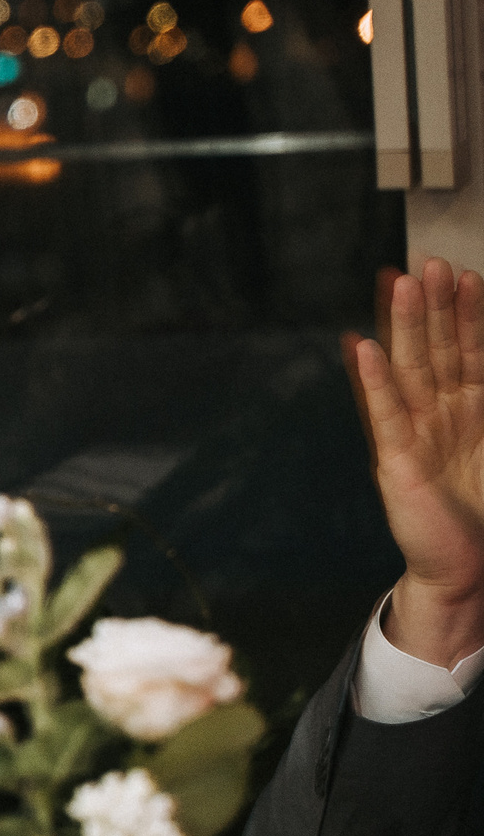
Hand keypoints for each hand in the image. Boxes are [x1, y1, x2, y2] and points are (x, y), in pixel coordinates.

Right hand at [351, 259, 483, 665]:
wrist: (467, 571)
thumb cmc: (483, 518)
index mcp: (471, 414)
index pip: (470, 352)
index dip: (468, 314)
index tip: (465, 275)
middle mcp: (441, 419)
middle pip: (438, 351)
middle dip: (434, 308)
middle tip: (428, 264)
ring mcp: (416, 437)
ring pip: (411, 371)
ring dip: (405, 328)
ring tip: (399, 286)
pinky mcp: (397, 462)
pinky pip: (384, 413)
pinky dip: (373, 381)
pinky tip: (364, 349)